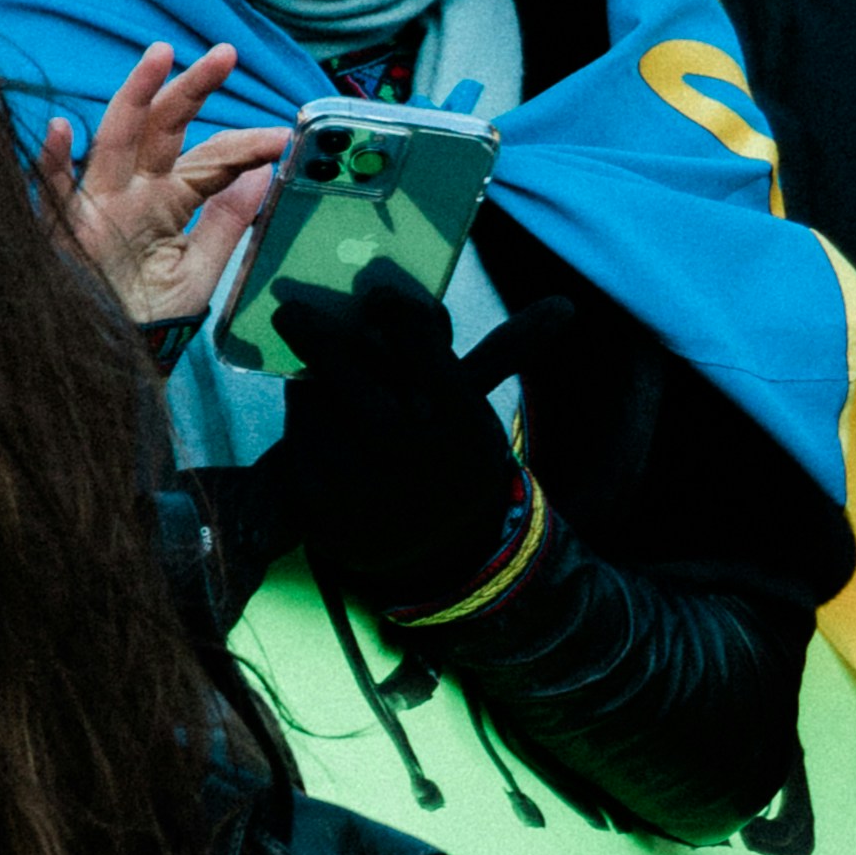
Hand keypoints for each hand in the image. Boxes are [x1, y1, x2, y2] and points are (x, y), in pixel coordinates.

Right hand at [40, 38, 289, 331]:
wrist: (107, 364)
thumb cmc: (152, 320)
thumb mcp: (201, 272)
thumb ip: (227, 224)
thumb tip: (262, 174)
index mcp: (168, 201)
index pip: (210, 160)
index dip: (245, 145)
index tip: (283, 136)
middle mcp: (132, 193)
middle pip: (163, 129)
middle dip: (192, 90)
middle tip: (226, 53)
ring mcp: (96, 207)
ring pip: (115, 141)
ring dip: (134, 97)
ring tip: (158, 57)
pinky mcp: (62, 233)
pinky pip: (53, 194)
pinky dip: (52, 163)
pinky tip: (62, 129)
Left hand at [267, 265, 529, 622]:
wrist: (437, 557)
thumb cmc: (455, 460)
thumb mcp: (479, 412)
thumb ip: (501, 354)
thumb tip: (564, 305)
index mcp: (459, 423)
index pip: (418, 342)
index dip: (397, 312)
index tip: (380, 297)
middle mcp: (407, 450)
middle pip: (344, 361)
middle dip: (317, 331)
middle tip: (291, 309)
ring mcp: (355, 479)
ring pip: (312, 395)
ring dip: (311, 376)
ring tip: (324, 378)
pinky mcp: (317, 501)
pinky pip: (295, 436)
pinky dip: (303, 419)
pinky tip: (320, 420)